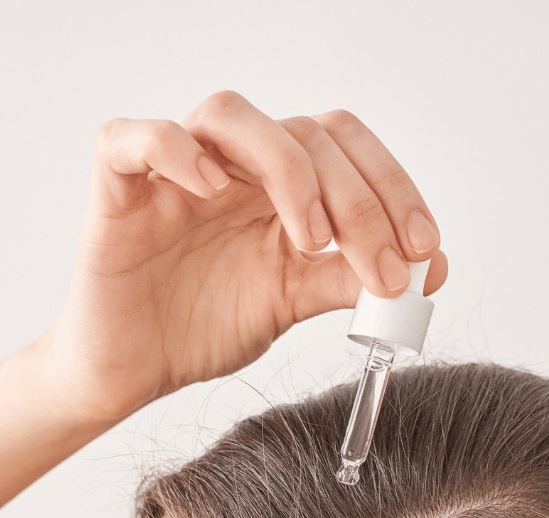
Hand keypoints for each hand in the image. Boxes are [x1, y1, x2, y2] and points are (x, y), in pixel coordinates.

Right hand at [38, 90, 447, 422]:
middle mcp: (233, 167)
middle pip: (304, 133)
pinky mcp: (118, 189)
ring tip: (310, 240)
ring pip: (231, 115)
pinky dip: (174, 151)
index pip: (345, 148)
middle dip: (359, 200)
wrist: (135, 372)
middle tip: (383, 268)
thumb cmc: (202, 329)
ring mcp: (174, 173)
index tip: (425, 250)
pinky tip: (212, 192)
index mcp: (277, 186)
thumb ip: (349, 279)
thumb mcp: (292, 302)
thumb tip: (430, 270)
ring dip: (287, 168)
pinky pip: (133, 138)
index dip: (393, 189)